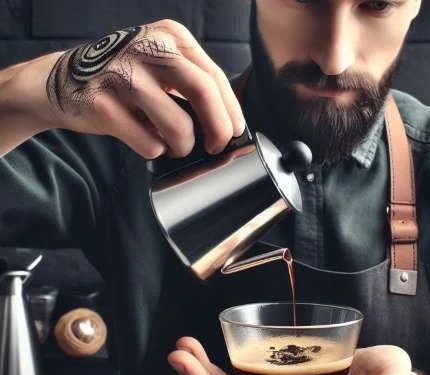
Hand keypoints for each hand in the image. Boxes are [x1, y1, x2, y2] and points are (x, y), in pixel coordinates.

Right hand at [12, 20, 243, 158]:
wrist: (60, 80)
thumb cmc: (123, 78)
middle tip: (216, 146)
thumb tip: (232, 122)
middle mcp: (148, 48)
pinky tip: (145, 140)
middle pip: (203, 92)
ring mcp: (123, 73)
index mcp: (170, 35)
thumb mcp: (161, 63)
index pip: (215, 77)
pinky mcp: (102, 103)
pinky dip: (154, 150)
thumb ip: (194, 81)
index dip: (231, 110)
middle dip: (219, 129)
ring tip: (174, 145)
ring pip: (178, 125)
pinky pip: (149, 143)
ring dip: (182, 145)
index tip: (235, 131)